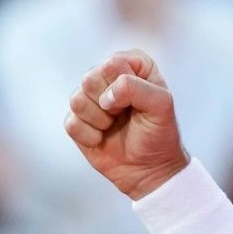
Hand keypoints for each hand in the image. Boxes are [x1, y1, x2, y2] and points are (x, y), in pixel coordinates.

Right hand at [66, 49, 188, 200]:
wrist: (150, 169)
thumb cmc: (159, 134)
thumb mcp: (162, 105)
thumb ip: (136, 88)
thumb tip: (105, 96)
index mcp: (132, 65)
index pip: (113, 64)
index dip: (122, 86)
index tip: (137, 103)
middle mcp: (109, 77)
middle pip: (89, 79)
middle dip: (108, 104)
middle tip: (124, 114)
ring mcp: (91, 99)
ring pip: (76, 99)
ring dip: (99, 120)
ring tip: (113, 126)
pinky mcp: (78, 121)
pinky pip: (71, 123)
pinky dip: (89, 136)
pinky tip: (103, 138)